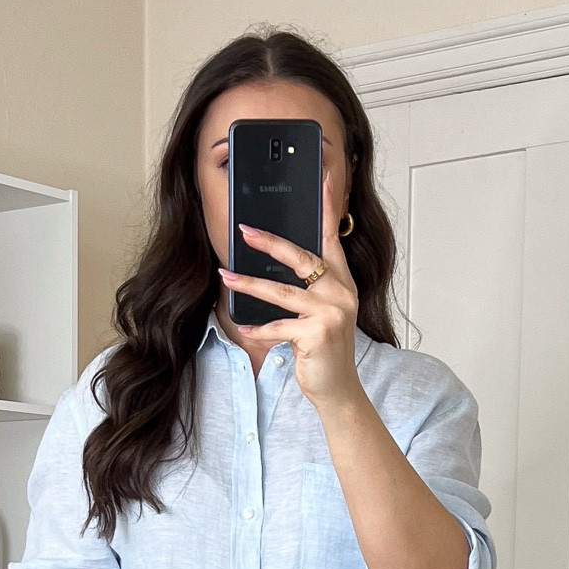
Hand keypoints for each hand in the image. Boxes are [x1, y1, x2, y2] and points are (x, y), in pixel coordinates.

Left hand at [217, 170, 360, 411]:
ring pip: (282, 292)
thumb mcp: (320, 314)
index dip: (328, 209)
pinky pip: (278, 326)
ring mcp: (331, 313)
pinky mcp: (317, 334)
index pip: (333, 239)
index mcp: (342, 283)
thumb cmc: (324, 350)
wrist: (338, 389)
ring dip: (250, 283)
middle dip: (271, 242)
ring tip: (226, 275)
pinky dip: (259, 328)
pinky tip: (244, 328)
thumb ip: (307, 291)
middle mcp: (340, 293)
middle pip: (302, 258)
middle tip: (244, 230)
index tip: (324, 179)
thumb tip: (275, 267)